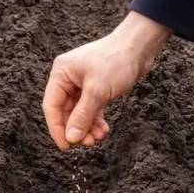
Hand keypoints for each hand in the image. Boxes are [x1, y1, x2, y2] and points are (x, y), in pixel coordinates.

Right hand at [42, 11, 171, 149]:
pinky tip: (103, 129)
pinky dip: (96, 119)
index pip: (52, 106)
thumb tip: (70, 138)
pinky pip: (91, 108)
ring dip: (87, 126)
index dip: (57, 128)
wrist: (140, 46)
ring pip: (79, 111)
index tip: (66, 146)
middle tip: (87, 143)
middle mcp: (69, 78)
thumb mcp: (97, 90)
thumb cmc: (116, 60)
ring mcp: (83, 82)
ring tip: (98, 137)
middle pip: (66, 111)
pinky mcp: (97, 86)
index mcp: (61, 73)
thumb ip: (82, 115)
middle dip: (76, 128)